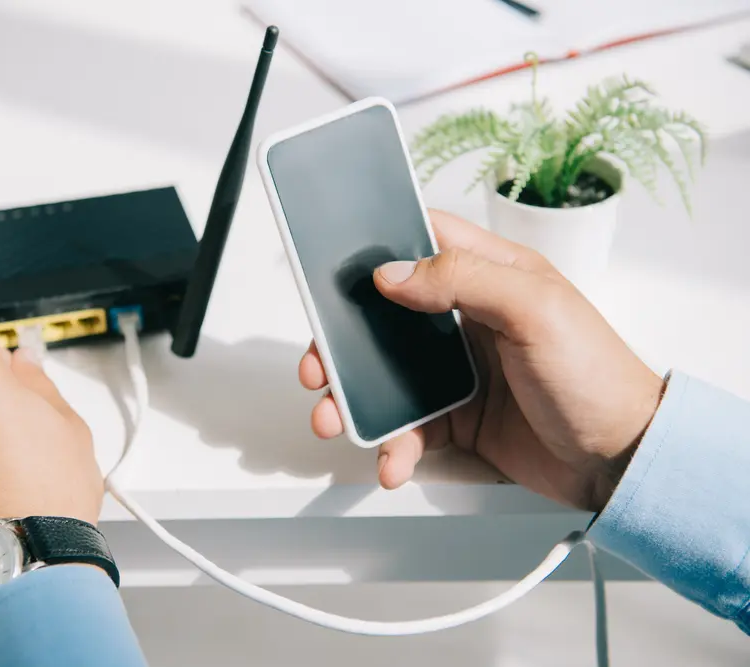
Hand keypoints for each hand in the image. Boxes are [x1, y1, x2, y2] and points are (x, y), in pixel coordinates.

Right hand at [300, 210, 664, 511]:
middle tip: (319, 365)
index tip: (336, 269)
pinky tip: (392, 460)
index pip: (423, 242)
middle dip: (342, 342)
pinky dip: (392, 445)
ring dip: (354, 399)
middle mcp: (468, 319)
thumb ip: (463, 280)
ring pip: (385, 376)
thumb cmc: (597, 376)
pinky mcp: (458, 418)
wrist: (622, 461)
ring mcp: (460, 372)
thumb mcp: (535, 310)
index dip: (378, 248)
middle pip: (385, 317)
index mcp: (491, 276)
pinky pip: (408, 427)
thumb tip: (392, 274)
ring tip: (336, 420)